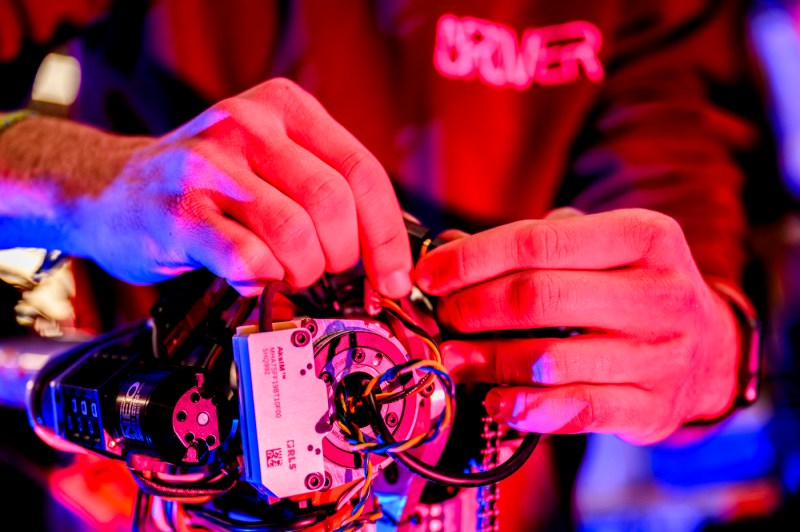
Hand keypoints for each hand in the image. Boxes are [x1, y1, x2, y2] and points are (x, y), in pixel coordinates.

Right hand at [67, 78, 411, 296]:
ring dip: (302, 272)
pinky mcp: (177, 211)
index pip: (362, 171)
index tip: (394, 277)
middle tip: (325, 271)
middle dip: (342, 256)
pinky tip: (250, 274)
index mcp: (285, 108)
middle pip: (334, 204)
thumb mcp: (272, 162)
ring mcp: (208, 166)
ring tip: (285, 273)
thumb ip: (327, 190)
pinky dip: (261, 279)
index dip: (387, 235)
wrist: (114, 188)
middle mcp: (248, 125)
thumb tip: (389, 253)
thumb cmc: (207, 184)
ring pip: (295, 233)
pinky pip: (247, 258)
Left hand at [414, 208, 738, 443]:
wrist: (711, 347)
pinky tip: (495, 399)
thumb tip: (447, 248)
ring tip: (454, 357)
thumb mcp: (601, 248)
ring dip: (487, 360)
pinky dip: (526, 408)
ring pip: (549, 359)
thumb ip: (532, 245)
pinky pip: (577, 410)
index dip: (472, 260)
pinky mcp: (653, 408)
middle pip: (538, 298)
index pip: (537, 242)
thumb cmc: (633, 288)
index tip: (429, 274)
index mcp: (645, 236)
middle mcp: (660, 293)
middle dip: (473, 308)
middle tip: (442, 317)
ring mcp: (661, 355)